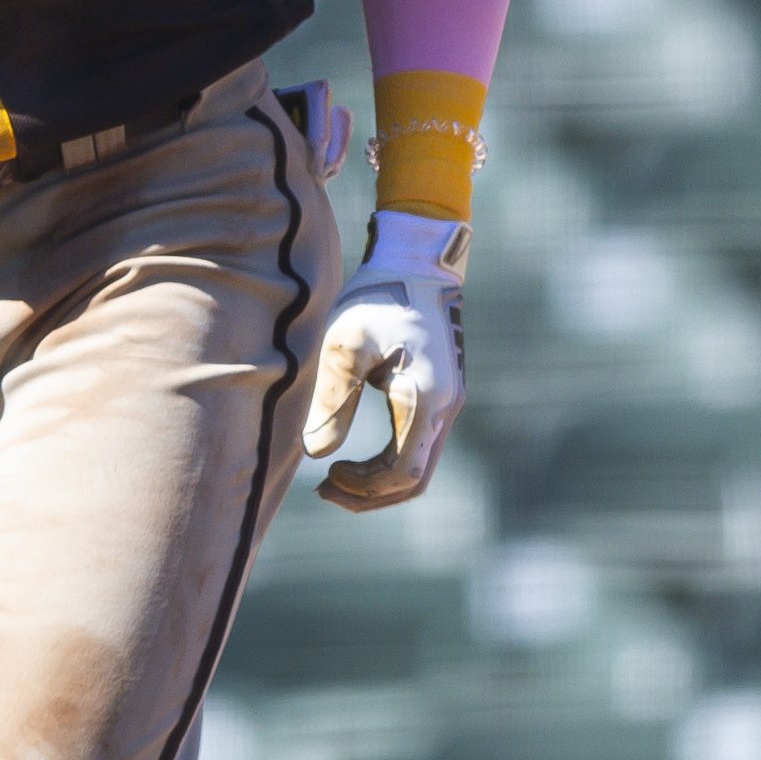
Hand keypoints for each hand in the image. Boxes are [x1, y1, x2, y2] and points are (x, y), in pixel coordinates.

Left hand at [304, 211, 467, 511]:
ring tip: (333, 481)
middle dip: (371, 494)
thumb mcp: (345, 344)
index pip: (403, 472)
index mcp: (426, 398)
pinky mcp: (439, 397)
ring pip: (419, 467)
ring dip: (379, 482)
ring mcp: (447, 403)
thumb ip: (331, 398)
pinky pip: (417, 446)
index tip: (325, 478)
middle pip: (415, 479)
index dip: (365, 488)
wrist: (415, 265)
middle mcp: (445, 408)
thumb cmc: (376, 299)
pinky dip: (388, 463)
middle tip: (325, 490)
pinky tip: (353, 458)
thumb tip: (314, 453)